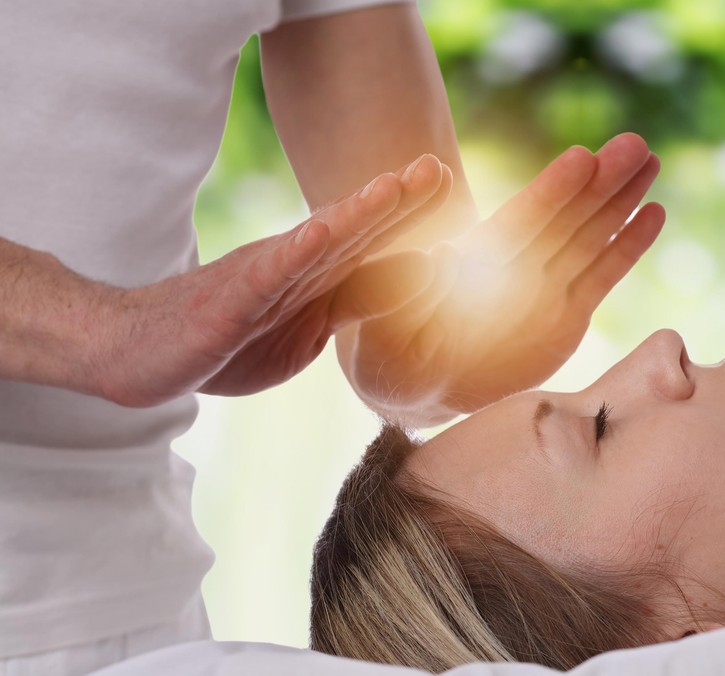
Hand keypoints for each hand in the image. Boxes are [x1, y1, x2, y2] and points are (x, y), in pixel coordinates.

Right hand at [92, 154, 451, 406]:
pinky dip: (293, 255)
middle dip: (397, 200)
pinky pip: (266, 278)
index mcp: (316, 275)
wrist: (140, 352)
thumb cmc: (231, 339)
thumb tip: (421, 276)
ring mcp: (261, 281)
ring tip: (391, 187)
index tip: (449, 179)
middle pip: (353, 230)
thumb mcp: (309, 328)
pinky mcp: (230, 305)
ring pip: (317, 244)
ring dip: (356, 216)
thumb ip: (359, 301)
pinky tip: (318, 232)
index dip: (410, 213)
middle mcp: (294, 267)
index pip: (371, 242)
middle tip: (436, 165)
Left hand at [338, 133, 664, 424]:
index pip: (521, 221)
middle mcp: (517, 266)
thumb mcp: (389, 317)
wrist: (420, 383)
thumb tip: (438, 257)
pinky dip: (627, 247)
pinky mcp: (567, 316)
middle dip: (601, 182)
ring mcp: (546, 288)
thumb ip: (413, 288)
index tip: (582, 159)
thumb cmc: (392, 347)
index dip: (551, 193)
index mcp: (476, 260)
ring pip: (590, 236)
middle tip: (635, 143)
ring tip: (650, 159)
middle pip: (565, 217)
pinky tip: (653, 212)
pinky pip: (602, 276)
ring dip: (621, 200)